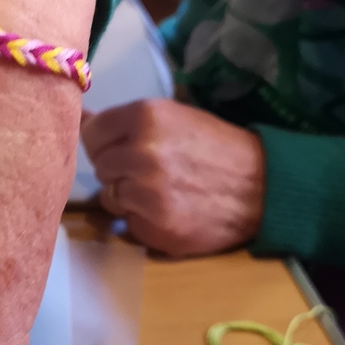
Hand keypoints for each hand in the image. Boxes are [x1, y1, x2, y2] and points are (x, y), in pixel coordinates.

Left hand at [80, 98, 264, 256]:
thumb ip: (126, 122)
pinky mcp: (156, 227)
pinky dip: (144, 221)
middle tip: (152, 170)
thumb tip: (80, 118)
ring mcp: (148, 193)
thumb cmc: (218, 148)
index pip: (92, 133)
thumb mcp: (174, 118)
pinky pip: (128, 224)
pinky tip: (170, 211)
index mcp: (146, 116)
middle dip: (118, 170)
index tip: (121, 147)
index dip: (103, 143)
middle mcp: (142, 153)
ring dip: (129, 197)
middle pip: (100, 166)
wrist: (264, 187)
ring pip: (111, 198)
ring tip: (163, 191)